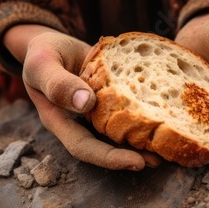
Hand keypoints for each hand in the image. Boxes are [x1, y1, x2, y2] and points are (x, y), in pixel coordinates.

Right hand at [4, 24, 159, 169]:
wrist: (51, 45)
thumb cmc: (42, 53)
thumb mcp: (43, 64)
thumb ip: (58, 83)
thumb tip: (87, 103)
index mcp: (60, 121)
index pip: (84, 147)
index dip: (109, 158)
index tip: (136, 162)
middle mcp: (79, 122)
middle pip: (104, 146)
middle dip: (131, 155)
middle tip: (160, 159)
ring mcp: (94, 112)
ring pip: (117, 132)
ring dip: (140, 140)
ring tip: (166, 147)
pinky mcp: (107, 99)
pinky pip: (124, 111)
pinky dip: (141, 115)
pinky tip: (161, 116)